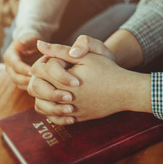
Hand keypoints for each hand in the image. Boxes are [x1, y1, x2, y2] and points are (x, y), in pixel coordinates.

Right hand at [3, 33, 41, 89]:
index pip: (15, 65)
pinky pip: (24, 86)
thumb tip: (18, 45)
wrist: (30, 45)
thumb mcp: (29, 38)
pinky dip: (32, 88)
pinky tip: (42, 87)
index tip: (34, 72)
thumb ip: (25, 41)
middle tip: (40, 81)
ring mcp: (13, 74)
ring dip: (30, 85)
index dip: (24, 69)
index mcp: (9, 56)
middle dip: (27, 79)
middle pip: (16, 77)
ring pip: (19, 83)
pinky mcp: (19, 79)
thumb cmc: (31, 40)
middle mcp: (9, 67)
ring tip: (42, 85)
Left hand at [28, 39, 150, 124]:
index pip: (38, 71)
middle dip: (40, 80)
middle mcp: (64, 99)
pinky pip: (56, 119)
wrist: (125, 91)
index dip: (41, 63)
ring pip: (43, 107)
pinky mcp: (77, 118)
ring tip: (50, 87)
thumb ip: (60, 51)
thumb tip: (40, 44)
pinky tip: (58, 102)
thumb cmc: (107, 70)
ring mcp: (70, 111)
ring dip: (43, 97)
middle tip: (48, 74)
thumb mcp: (85, 56)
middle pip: (36, 90)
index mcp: (63, 81)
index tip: (49, 60)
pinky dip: (53, 111)